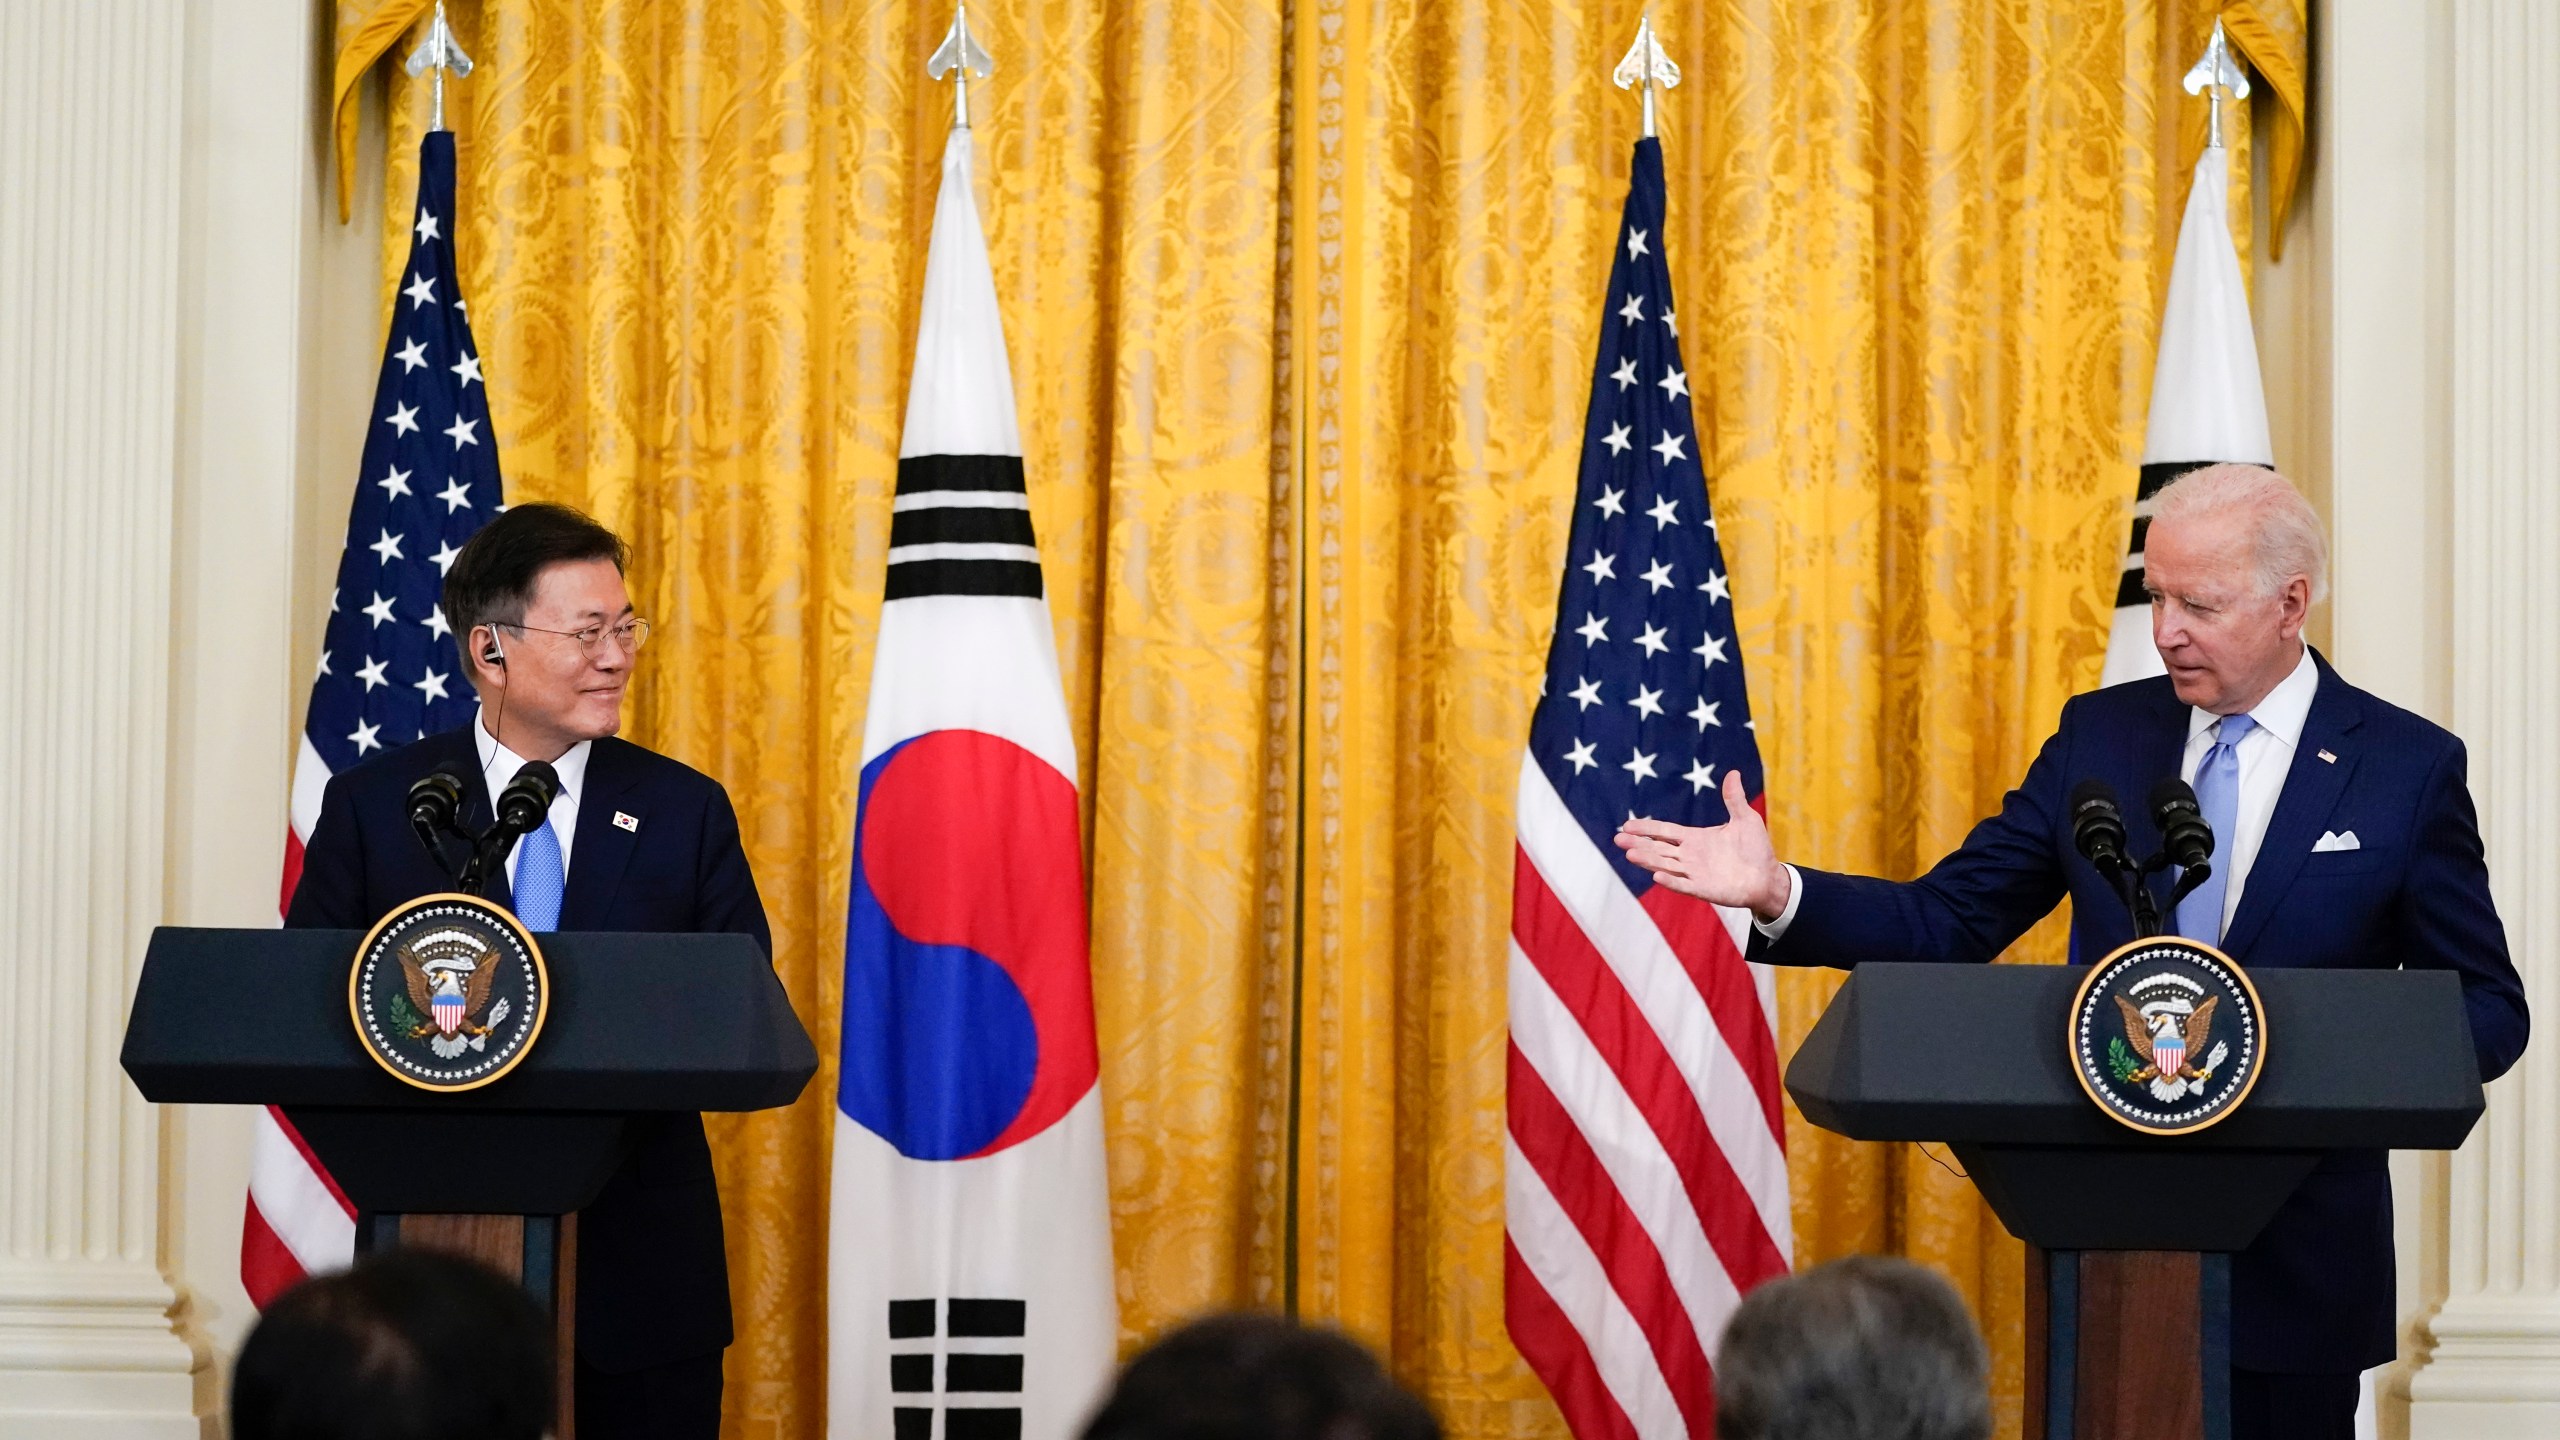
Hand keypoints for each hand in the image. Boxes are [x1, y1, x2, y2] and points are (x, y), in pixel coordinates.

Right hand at [1614, 770, 1791, 919]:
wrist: (1768, 877)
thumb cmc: (1756, 849)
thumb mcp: (1745, 819)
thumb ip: (1734, 799)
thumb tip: (1733, 772)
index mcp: (1695, 838)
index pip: (1665, 832)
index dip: (1647, 828)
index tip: (1627, 824)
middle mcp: (1690, 856)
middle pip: (1658, 849)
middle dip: (1638, 843)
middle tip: (1618, 838)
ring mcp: (1694, 873)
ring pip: (1665, 865)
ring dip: (1648, 860)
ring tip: (1630, 853)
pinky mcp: (1703, 889)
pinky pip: (1683, 885)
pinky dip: (1670, 881)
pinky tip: (1656, 875)